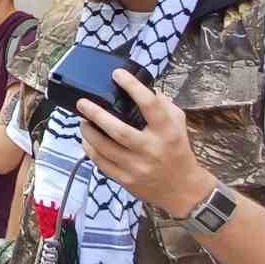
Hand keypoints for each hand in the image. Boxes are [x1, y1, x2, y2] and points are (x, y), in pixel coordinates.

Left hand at [76, 70, 216, 218]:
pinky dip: (90, 150)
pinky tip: (86, 139)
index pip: (150, 105)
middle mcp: (152, 149)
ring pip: (105, 148)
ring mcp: (137, 167)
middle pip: (119, 130)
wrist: (182, 189)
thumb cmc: (177, 150)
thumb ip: (164, 105)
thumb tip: (145, 87)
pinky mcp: (126, 180)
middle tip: (82, 102)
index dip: (133, 87)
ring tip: (82, 120)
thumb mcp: (178, 124)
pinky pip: (102, 163)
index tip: (117, 74)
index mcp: (167, 132)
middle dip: (97, 114)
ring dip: (89, 132)